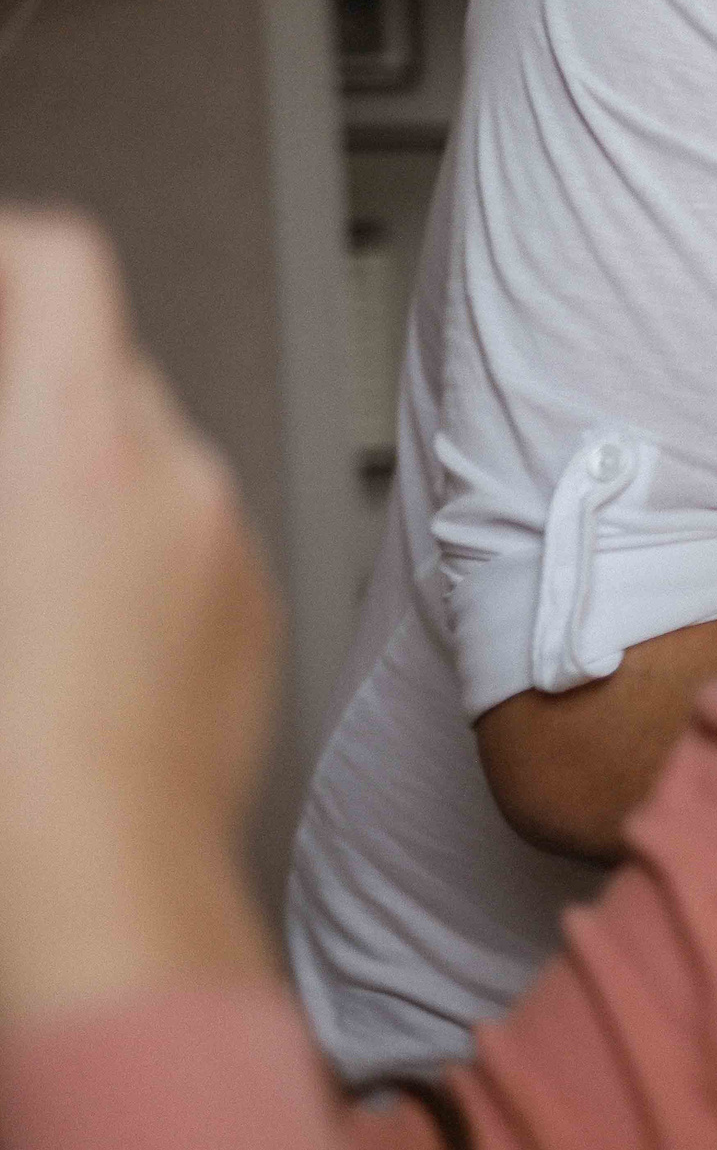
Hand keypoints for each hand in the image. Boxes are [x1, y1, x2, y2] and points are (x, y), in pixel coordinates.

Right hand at [0, 211, 277, 1022]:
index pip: (60, 269)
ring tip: (20, 566)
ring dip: (83, 480)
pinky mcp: (258, 624)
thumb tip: (21, 455)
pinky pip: (193, 543)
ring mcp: (232, 550)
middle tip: (4, 456)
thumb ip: (10, 451)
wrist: (99, 893)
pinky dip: (135, 551)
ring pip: (150, 465)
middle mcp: (177, 478)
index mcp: (75, 445)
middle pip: (104, 371)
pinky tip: (67, 633)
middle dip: (35, 395)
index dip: (7, 255)